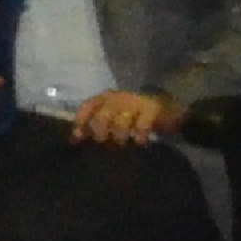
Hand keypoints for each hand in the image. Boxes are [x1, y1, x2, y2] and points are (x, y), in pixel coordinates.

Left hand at [70, 85, 184, 150]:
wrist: (167, 106)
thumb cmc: (134, 114)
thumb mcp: (112, 116)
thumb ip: (94, 125)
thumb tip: (73, 139)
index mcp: (105, 98)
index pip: (87, 107)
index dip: (81, 123)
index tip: (79, 138)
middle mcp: (118, 98)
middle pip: (101, 118)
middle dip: (101, 133)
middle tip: (107, 142)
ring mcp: (135, 103)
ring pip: (120, 124)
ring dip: (120, 137)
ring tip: (125, 142)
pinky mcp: (151, 110)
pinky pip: (141, 128)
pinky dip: (139, 138)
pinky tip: (142, 142)